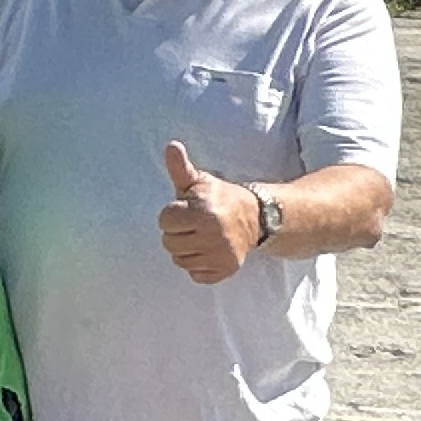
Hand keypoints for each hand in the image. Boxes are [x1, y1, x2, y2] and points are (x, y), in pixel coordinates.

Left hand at [157, 141, 259, 283]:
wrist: (255, 217)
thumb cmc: (219, 197)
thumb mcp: (199, 181)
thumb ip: (180, 167)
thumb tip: (171, 146)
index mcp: (204, 211)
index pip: (164, 220)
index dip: (173, 214)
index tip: (187, 210)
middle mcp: (214, 234)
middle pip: (169, 243)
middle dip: (177, 233)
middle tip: (194, 224)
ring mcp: (221, 254)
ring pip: (179, 260)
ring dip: (185, 250)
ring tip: (200, 237)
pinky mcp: (226, 270)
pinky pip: (195, 275)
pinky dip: (198, 265)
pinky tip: (208, 251)